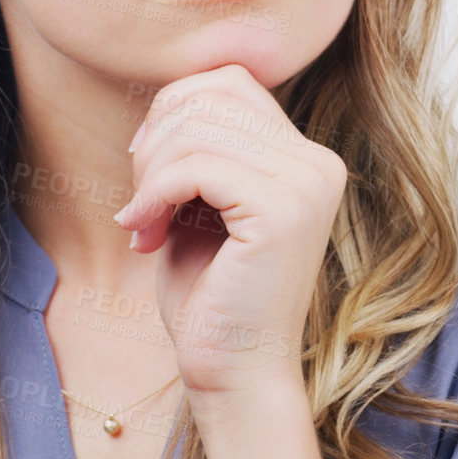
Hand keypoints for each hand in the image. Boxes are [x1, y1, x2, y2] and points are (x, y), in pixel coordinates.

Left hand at [112, 64, 347, 396]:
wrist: (234, 376)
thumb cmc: (210, 297)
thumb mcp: (201, 206)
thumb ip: (199, 147)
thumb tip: (166, 96)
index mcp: (306, 158)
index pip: (230, 82)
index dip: (173, 110)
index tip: (146, 169)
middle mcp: (318, 164)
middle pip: (211, 95)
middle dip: (155, 140)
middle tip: (139, 200)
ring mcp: (306, 184)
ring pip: (196, 129)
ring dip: (149, 175)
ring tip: (142, 224)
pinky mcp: (282, 211)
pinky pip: (195, 167)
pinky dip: (153, 195)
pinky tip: (143, 235)